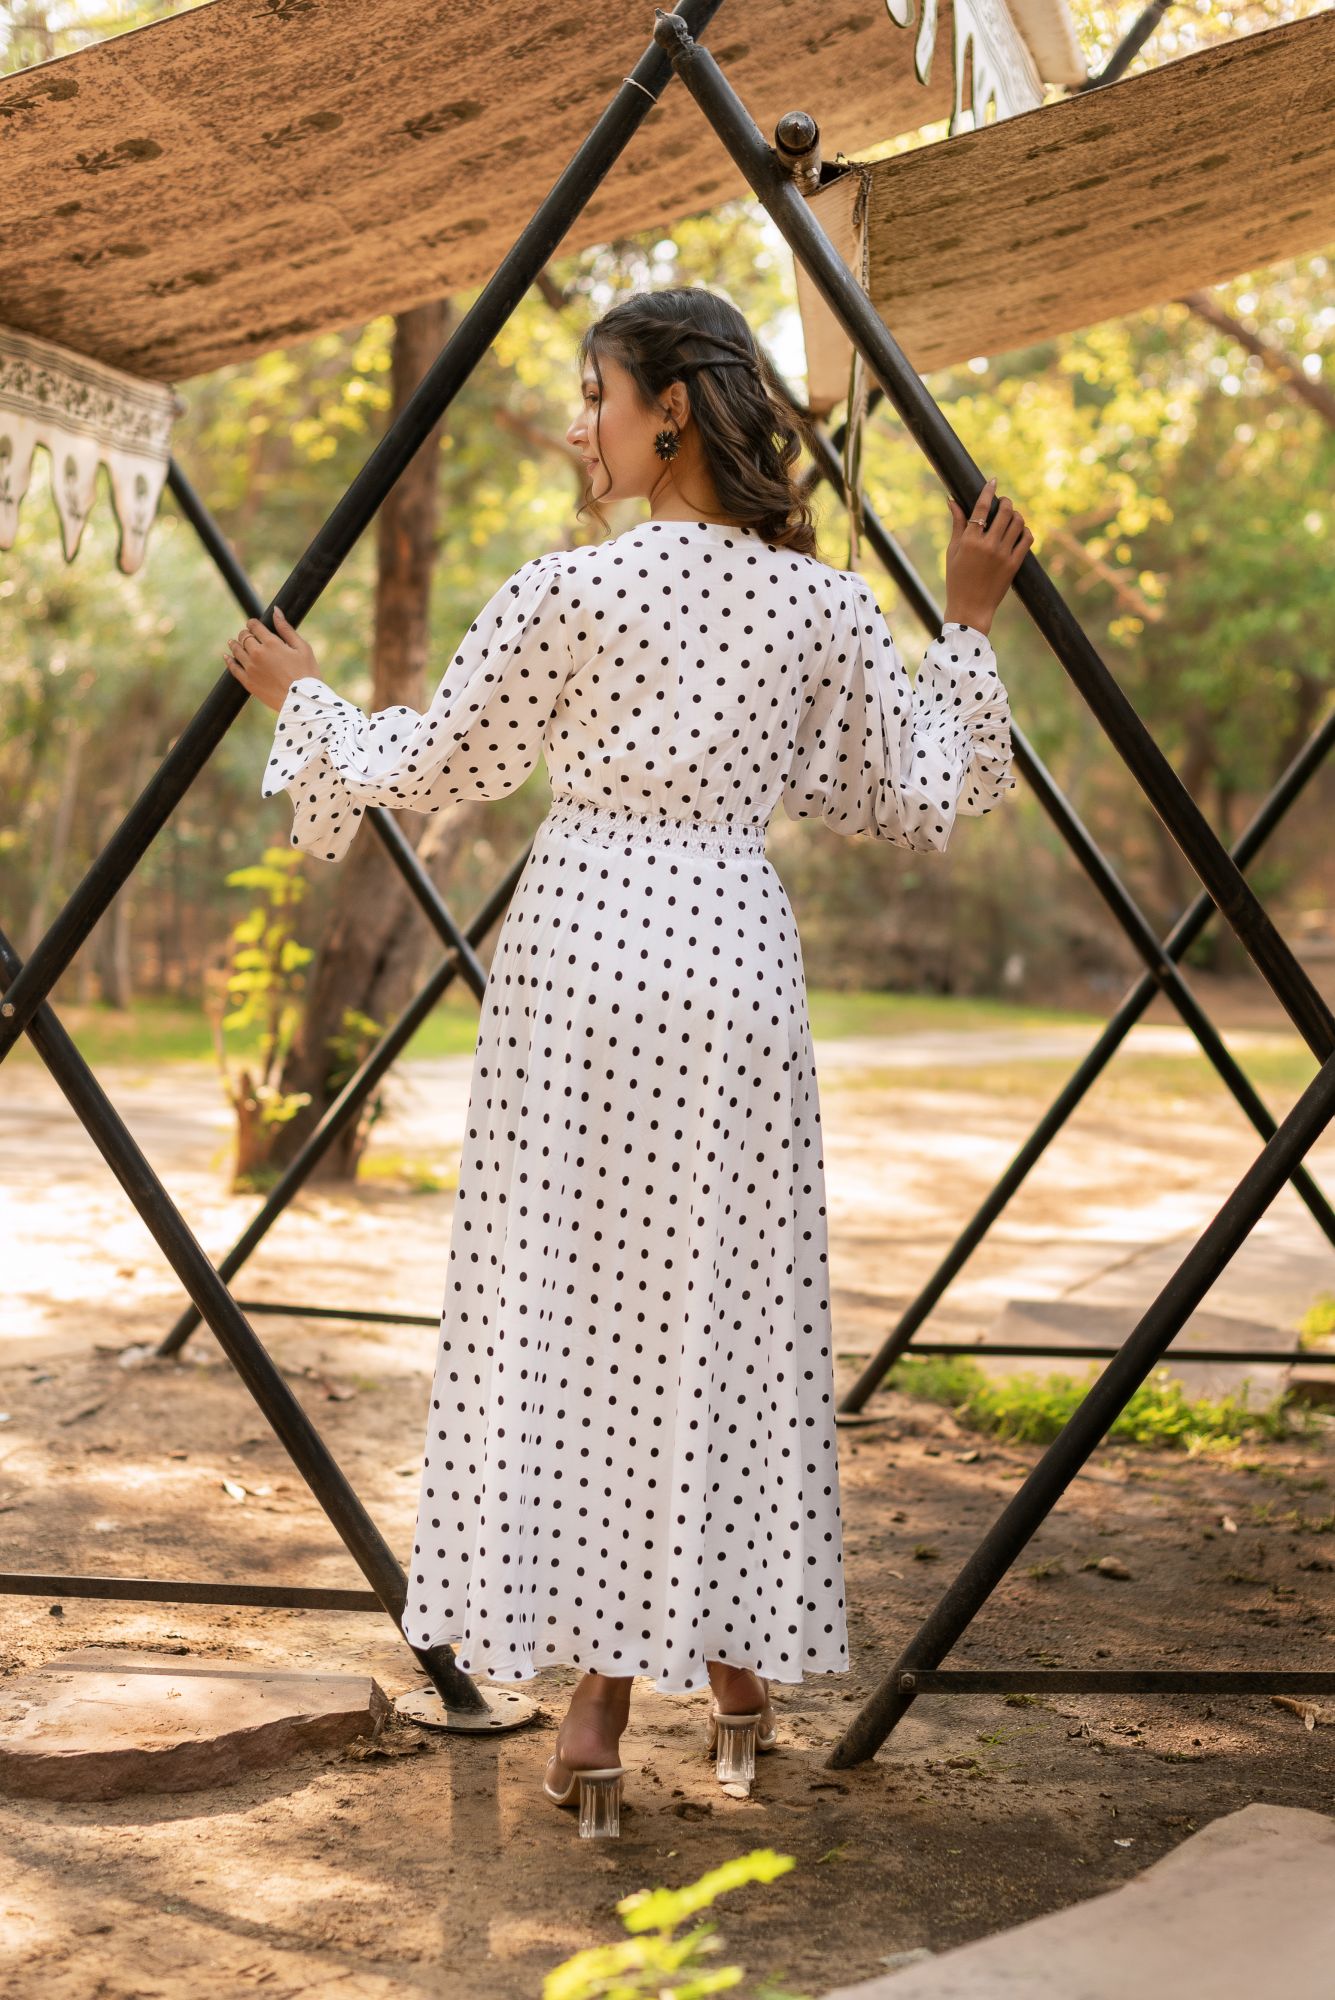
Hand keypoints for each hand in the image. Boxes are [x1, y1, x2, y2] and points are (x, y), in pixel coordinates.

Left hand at [223, 606, 317, 713]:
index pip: (255, 626)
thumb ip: (286, 629)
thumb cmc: (307, 674)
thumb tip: (276, 611)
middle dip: (246, 634)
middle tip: (247, 635)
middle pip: (244, 637)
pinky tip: (227, 657)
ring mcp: (251, 669)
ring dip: (235, 644)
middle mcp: (257, 654)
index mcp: (271, 643)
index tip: (254, 625)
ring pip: (237, 650)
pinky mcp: (249, 682)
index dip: (253, 623)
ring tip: (233, 642)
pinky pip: (233, 669)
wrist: (303, 702)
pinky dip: (229, 661)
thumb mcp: (302, 648)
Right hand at [943, 476, 1032, 636]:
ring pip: (1018, 523)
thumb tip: (952, 500)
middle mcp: (988, 545)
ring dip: (1017, 515)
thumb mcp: (953, 551)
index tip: (993, 481)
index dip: (988, 490)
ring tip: (1012, 517)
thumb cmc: (957, 580)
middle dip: (1006, 502)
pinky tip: (1020, 532)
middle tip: (1004, 503)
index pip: (981, 507)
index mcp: (969, 540)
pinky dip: (1026, 531)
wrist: (970, 609)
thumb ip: (957, 525)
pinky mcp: (1014, 565)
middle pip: (1005, 511)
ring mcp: (1003, 555)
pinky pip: (1027, 539)